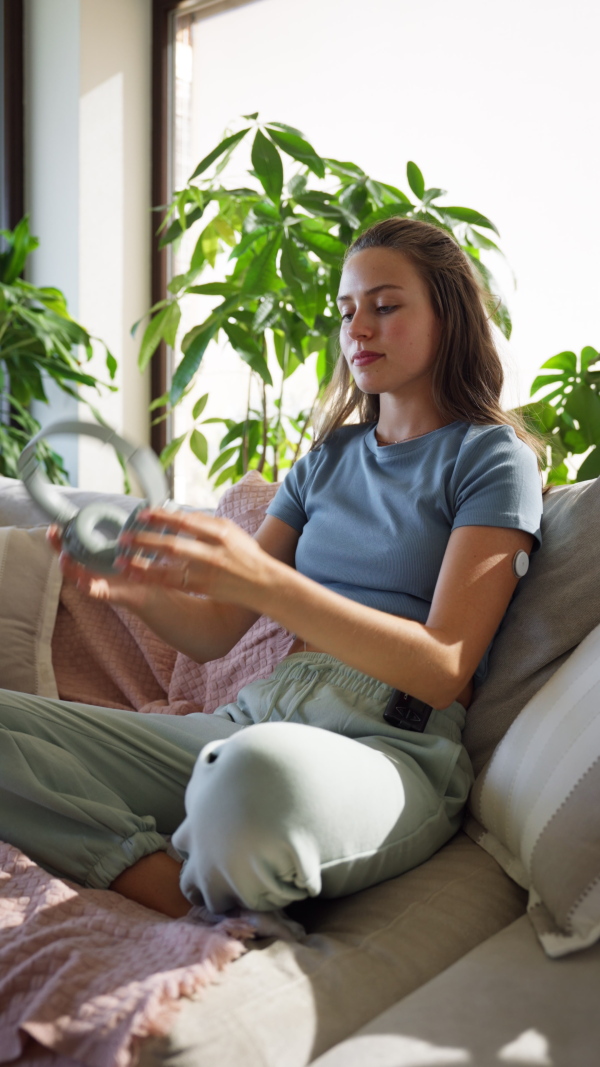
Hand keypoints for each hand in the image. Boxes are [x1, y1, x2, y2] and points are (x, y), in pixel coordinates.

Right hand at [46, 524, 154, 609]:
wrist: (150, 587)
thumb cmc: (137, 565)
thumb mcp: (127, 546)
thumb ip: (120, 533)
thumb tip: (118, 512)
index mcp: (92, 556)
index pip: (71, 544)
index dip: (60, 536)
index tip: (54, 526)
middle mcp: (89, 568)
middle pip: (67, 557)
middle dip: (57, 546)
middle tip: (52, 534)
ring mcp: (95, 581)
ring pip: (74, 575)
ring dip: (67, 566)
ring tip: (65, 556)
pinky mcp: (104, 593)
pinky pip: (91, 591)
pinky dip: (85, 586)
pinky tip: (81, 580)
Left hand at [116, 508, 273, 608]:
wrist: (265, 583)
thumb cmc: (247, 554)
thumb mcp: (233, 532)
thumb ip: (207, 523)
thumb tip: (180, 515)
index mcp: (222, 532)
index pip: (187, 522)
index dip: (163, 517)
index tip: (143, 513)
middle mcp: (214, 552)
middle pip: (174, 545)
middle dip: (147, 540)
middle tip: (125, 537)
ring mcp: (208, 571)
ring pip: (169, 567)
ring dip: (143, 563)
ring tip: (122, 559)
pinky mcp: (203, 587)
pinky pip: (172, 582)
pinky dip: (152, 579)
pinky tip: (135, 576)